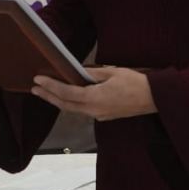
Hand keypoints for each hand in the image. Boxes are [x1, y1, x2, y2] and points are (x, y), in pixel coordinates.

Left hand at [32, 66, 156, 120]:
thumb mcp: (113, 72)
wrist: (155, 99)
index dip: (50, 86)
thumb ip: (93, 74)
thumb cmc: (136, 83)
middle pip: (65, 105)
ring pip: (73, 110)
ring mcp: (99, 115)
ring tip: (45, 93)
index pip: (66, 93)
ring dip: (58, 101)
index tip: (37, 80)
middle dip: (48, 96)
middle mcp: (94, 110)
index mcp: (95, 98)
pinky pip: (83, 111)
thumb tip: (77, 72)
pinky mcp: (104, 117)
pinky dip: (71, 104)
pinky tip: (66, 98)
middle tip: (34, 89)